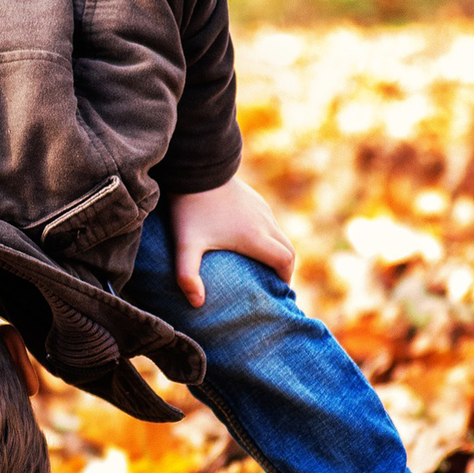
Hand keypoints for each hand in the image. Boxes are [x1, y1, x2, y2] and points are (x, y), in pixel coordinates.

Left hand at [170, 176, 294, 300]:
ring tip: (259, 267)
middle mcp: (264, 221)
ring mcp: (260, 207)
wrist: (194, 167)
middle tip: (271, 285)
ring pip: (278, 234)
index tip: (277, 293)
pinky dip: (268, 236)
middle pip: (287, 249)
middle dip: (284, 269)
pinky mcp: (252, 197)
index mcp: (255, 236)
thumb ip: (188, 276)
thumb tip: (196, 305)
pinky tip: (247, 242)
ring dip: (275, 251)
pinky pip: (268, 221)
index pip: (286, 261)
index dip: (286, 279)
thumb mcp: (186, 245)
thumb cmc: (191, 209)